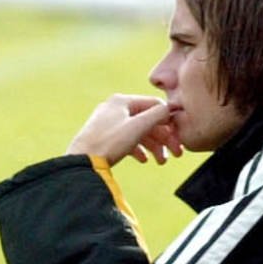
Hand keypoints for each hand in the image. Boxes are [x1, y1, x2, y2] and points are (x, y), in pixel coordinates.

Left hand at [67, 94, 182, 166]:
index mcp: (122, 101)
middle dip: (163, 138)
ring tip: (160, 162)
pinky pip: (128, 139)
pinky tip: (144, 160)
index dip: (169, 120)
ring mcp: (109, 122)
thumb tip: (170, 108)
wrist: (83, 160)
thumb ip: (157, 115)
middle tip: (176, 154)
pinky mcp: (105, 136)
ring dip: (154, 146)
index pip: (154, 105)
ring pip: (139, 131)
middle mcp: (115, 108)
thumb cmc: (109, 142)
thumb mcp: (138, 127)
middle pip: (148, 120)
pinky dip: (139, 149)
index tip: (179, 136)